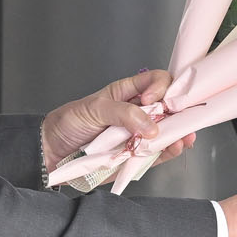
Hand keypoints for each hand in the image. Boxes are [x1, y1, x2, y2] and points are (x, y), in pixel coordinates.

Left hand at [41, 70, 196, 169]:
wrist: (53, 153)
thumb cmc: (69, 123)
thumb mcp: (94, 109)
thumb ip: (123, 114)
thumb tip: (151, 126)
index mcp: (127, 93)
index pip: (155, 81)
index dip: (160, 87)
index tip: (152, 101)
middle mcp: (137, 113)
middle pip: (168, 106)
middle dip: (179, 111)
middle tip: (180, 119)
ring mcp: (139, 134)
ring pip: (169, 130)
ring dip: (180, 133)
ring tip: (183, 137)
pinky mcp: (138, 155)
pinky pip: (160, 152)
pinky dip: (171, 151)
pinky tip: (176, 147)